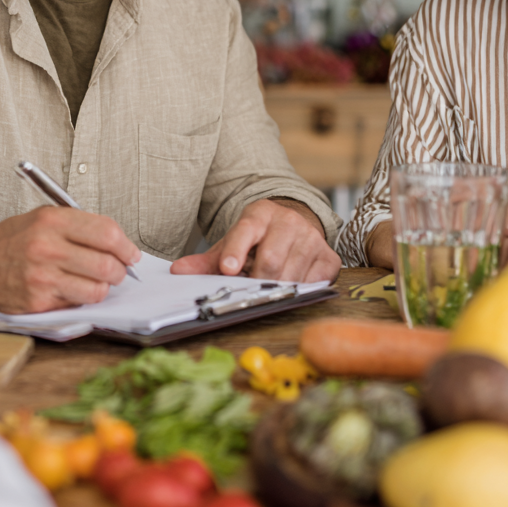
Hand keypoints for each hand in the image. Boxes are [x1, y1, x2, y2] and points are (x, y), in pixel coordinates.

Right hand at [0, 206, 140, 313]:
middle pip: (107, 265)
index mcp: (53, 221)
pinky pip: (77, 303)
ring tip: (97, 281)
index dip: (127, 246)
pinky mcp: (38, 302)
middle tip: (120, 270)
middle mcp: (47, 248)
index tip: (131, 253)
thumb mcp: (46, 216)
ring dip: (104, 288)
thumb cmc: (16, 238)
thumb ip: (82, 226)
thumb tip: (120, 245)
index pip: (107, 233)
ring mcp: (42, 277)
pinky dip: (82, 298)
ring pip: (97, 290)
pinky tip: (73, 288)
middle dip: (121, 271)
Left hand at [170, 199, 340, 282]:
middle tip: (248, 292)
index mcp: (260, 214)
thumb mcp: (232, 243)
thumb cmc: (259, 239)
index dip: (236, 250)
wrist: (294, 224)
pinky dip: (299, 291)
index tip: (227, 268)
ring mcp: (312, 238)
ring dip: (277, 290)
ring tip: (268, 287)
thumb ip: (206, 260)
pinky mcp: (329, 257)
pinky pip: (314, 282)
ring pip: (291, 275)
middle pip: (270, 261)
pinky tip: (291, 285)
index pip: (245, 230)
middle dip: (256, 283)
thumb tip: (178, 272)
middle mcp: (289, 222)